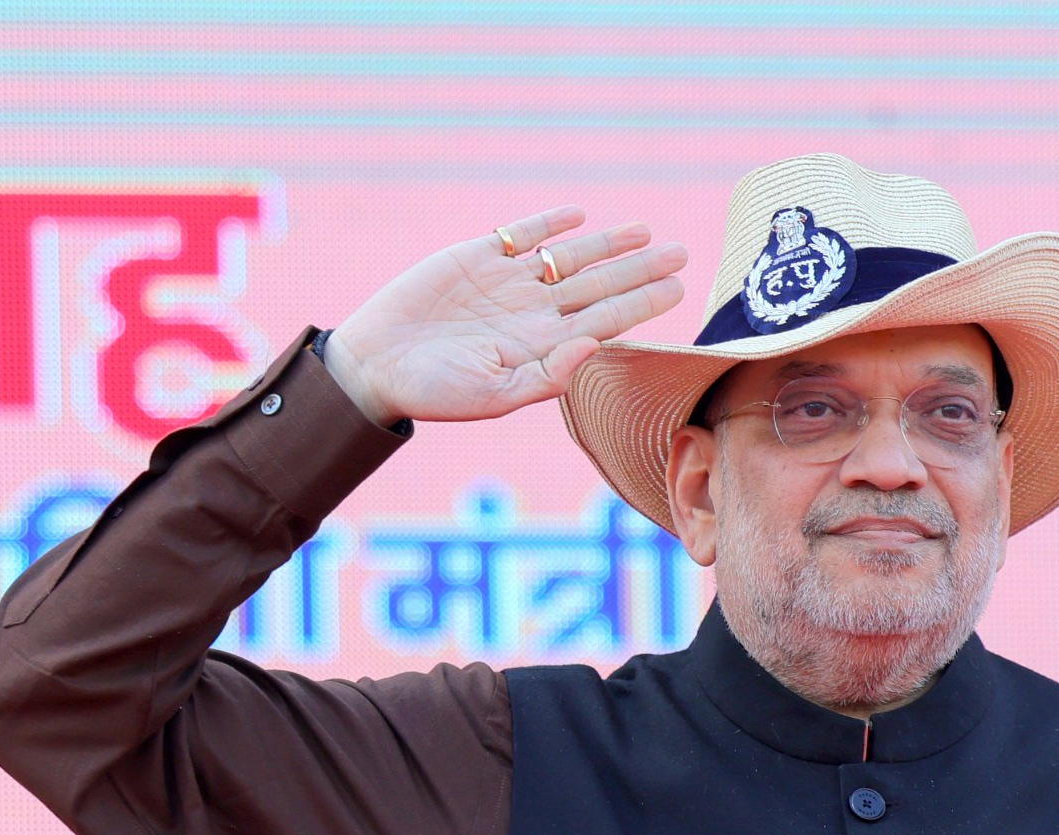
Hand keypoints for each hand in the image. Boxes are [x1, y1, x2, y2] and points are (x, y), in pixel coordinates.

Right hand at [321, 206, 687, 425]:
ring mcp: (507, 283)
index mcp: (543, 345)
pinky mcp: (476, 258)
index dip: (642, 302)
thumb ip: (547, 374)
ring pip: (568, 257)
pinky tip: (577, 215)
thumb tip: (594, 346)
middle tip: (682, 253)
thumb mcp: (494, 395)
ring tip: (644, 231)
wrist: (376, 365)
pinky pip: (521, 235)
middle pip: (599, 285)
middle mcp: (533, 312)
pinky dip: (548, 224)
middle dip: (639, 269)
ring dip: (606, 244)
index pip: (606, 320)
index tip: (679, 288)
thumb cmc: (435, 392)